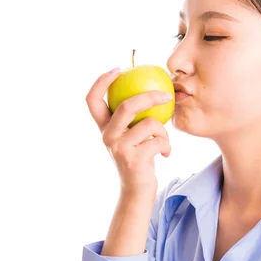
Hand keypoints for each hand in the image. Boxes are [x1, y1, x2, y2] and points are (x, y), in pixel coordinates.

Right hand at [86, 68, 172, 192]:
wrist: (137, 191)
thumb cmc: (139, 159)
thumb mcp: (131, 137)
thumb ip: (133, 118)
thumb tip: (152, 89)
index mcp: (104, 127)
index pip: (92, 100)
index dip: (101, 81)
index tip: (118, 69)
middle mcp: (107, 136)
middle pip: (126, 105)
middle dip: (149, 96)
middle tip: (166, 95)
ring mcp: (118, 147)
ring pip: (149, 124)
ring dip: (164, 132)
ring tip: (164, 141)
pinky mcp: (133, 158)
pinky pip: (159, 140)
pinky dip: (168, 146)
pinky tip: (166, 154)